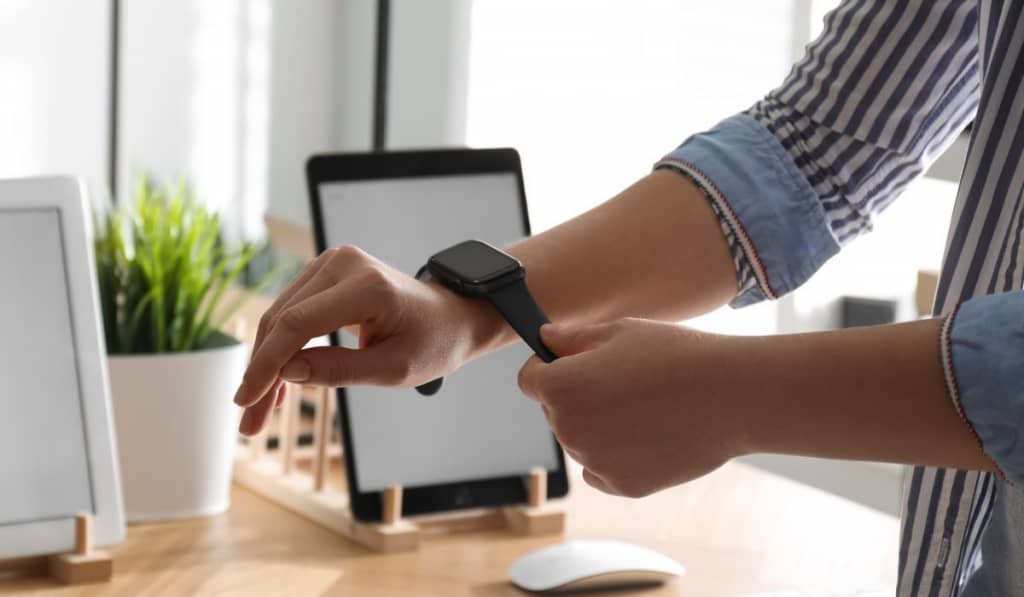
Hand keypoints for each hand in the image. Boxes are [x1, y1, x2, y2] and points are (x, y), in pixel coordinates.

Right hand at [233, 245, 500, 434]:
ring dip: (266, 364)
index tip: (246, 400)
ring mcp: (333, 263)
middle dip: (261, 373)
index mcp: (367, 287)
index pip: (298, 325)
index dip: (266, 365)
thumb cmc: (432, 343)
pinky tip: (276, 385)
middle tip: (250, 423)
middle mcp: (344, 264)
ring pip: (280, 316)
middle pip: (282, 320)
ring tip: (259, 412)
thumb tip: (286, 373)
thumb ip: (339, 371)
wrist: (452, 316)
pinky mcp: (326, 272)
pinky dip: (281, 347)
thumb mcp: (393, 370)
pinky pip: (292, 311)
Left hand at [518, 318, 747, 497]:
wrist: (731, 396)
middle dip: (578, 396)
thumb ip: (571, 337)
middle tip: (625, 381)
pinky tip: (649, 433)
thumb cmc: (677, 356)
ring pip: (582, 440)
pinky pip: (602, 469)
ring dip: (599, 426)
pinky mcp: (622, 485)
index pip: (530, 380)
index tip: (574, 363)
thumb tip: (544, 338)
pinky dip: (616, 455)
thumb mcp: (619, 332)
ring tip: (647, 406)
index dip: (548, 367)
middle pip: (556, 411)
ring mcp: (594, 461)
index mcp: (560, 388)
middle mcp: (568, 429)